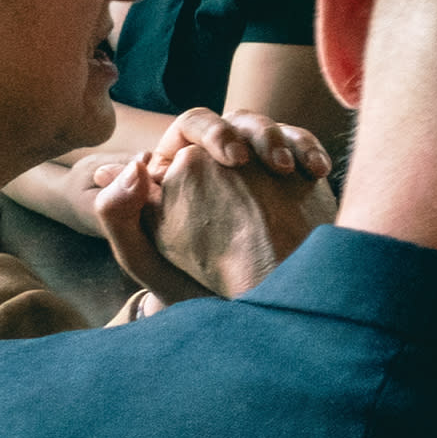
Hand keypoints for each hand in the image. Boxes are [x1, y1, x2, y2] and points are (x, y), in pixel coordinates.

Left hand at [97, 110, 336, 307]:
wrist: (246, 316)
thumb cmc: (189, 290)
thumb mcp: (143, 258)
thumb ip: (117, 212)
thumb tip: (137, 161)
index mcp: (177, 169)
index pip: (194, 126)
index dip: (215, 133)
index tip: (234, 159)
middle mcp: (217, 161)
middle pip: (238, 121)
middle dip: (258, 136)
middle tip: (273, 164)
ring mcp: (257, 167)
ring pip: (272, 130)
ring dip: (284, 142)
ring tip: (292, 170)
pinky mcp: (292, 176)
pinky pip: (303, 146)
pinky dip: (310, 152)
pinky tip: (319, 173)